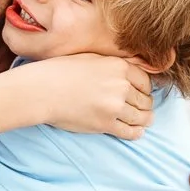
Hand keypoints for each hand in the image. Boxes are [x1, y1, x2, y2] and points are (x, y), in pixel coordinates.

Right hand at [33, 54, 153, 139]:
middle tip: (144, 110)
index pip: (146, 81)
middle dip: (145, 105)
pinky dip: (136, 133)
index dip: (146, 89)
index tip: (142, 94)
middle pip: (145, 100)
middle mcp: (121, 86)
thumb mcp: (92, 57)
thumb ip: (114, 65)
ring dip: (145, 120)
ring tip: (145, 122)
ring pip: (141, 117)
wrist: (43, 90)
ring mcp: (114, 106)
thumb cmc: (62, 71)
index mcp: (119, 67)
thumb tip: (131, 72)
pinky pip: (130, 132)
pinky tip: (137, 132)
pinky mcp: (105, 124)